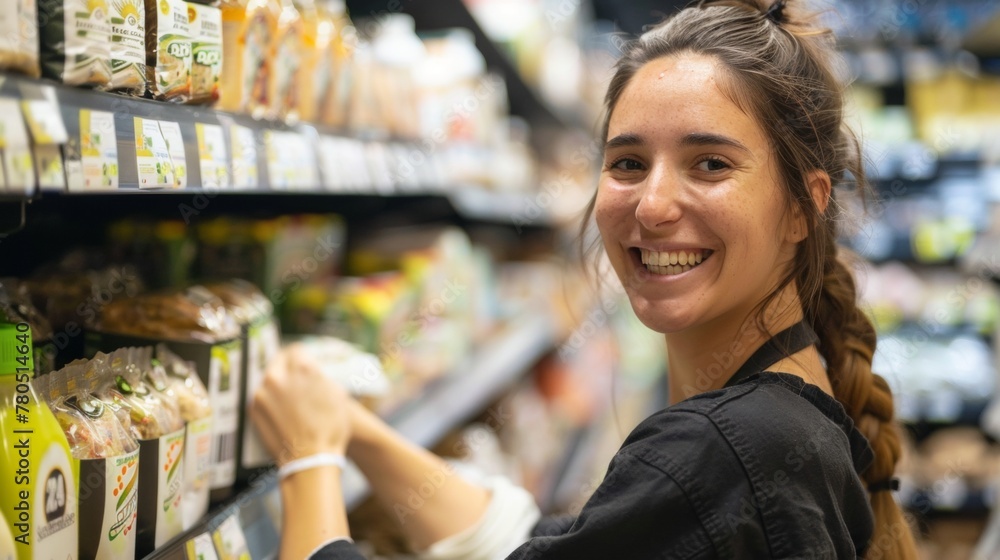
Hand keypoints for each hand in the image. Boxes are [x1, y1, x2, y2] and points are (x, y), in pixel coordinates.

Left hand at [250, 344, 351, 464]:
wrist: (311, 459)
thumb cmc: (331, 427)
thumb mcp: (337, 393)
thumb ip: (319, 375)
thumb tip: (311, 369)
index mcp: (302, 368)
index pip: (296, 349)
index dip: (302, 356)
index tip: (304, 362)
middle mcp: (279, 375)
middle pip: (279, 360)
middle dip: (288, 366)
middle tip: (296, 378)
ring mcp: (263, 392)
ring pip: (269, 377)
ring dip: (278, 382)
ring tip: (290, 398)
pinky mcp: (254, 408)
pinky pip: (262, 394)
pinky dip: (270, 398)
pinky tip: (282, 410)